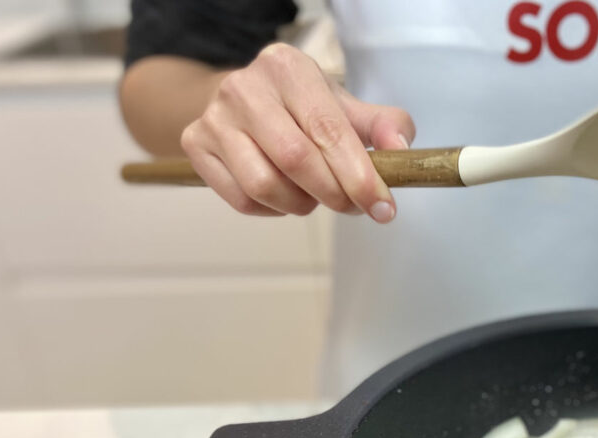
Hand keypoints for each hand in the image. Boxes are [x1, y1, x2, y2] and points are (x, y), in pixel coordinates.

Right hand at [180, 43, 414, 219]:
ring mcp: (214, 117)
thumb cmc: (303, 110)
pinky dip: (273, 210)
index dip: (359, 176)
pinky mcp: (195, 145)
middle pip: (296, 160)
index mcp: (287, 68)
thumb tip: (402, 152)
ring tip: (314, 195)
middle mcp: (244, 87)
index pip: (328, 130)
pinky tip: (285, 195)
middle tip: (352, 206)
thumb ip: (384, 127)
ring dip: (301, 205)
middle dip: (334, 194)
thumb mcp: (346, 108)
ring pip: (264, 185)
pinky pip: (242, 200)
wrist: (245, 104)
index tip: (383, 207)